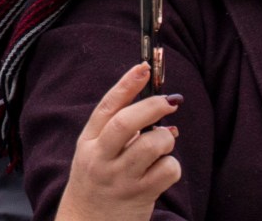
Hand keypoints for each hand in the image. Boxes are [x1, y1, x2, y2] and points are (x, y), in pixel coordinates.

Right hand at [55, 64, 181, 220]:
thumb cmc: (98, 182)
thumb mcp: (98, 154)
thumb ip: (123, 133)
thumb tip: (164, 114)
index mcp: (89, 142)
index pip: (107, 107)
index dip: (126, 85)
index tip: (144, 67)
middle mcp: (101, 159)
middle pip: (127, 122)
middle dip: (153, 106)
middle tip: (170, 101)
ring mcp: (120, 178)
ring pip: (153, 145)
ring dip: (167, 138)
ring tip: (164, 142)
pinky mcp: (140, 195)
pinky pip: (168, 171)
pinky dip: (172, 166)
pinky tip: (164, 170)